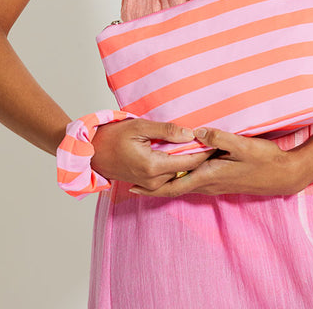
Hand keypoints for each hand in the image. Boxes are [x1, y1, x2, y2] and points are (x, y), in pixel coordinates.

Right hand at [90, 118, 213, 190]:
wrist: (93, 152)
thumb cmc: (114, 136)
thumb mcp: (141, 127)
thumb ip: (167, 131)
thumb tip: (190, 134)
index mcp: (153, 166)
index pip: (189, 161)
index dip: (206, 152)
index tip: (219, 142)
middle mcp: (154, 180)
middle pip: (187, 170)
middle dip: (203, 158)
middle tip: (219, 145)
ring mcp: (150, 185)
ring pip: (180, 175)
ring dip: (193, 164)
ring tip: (209, 150)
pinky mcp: (148, 184)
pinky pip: (170, 178)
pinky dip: (182, 168)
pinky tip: (190, 157)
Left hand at [129, 127, 301, 197]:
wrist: (283, 175)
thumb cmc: (264, 160)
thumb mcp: (243, 145)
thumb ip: (220, 137)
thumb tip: (197, 132)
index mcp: (209, 176)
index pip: (175, 185)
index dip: (153, 187)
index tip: (134, 186)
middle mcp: (210, 184)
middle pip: (176, 189)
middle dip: (154, 188)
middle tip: (133, 186)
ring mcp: (217, 185)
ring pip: (185, 186)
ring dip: (167, 185)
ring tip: (150, 179)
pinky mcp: (223, 182)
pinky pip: (196, 183)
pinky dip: (182, 180)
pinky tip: (180, 173)